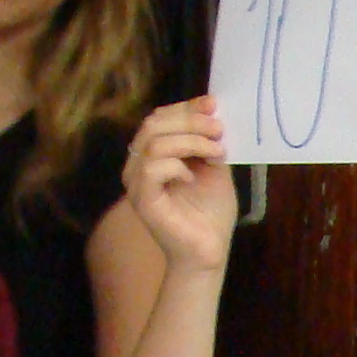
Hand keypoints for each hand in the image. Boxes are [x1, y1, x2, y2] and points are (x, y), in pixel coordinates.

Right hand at [122, 99, 235, 271]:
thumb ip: (209, 142)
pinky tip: (193, 177)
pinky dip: (176, 166)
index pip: (161, 118)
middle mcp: (139, 165)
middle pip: (154, 124)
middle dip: (190, 120)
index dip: (186, 107)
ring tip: (217, 151)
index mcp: (153, 154)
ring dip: (190, 141)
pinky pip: (151, 168)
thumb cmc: (210, 214)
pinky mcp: (142, 200)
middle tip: (219, 129)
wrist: (209, 253)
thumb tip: (213, 110)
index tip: (213, 104)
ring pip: (154, 143)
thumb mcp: (215, 169)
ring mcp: (137, 182)